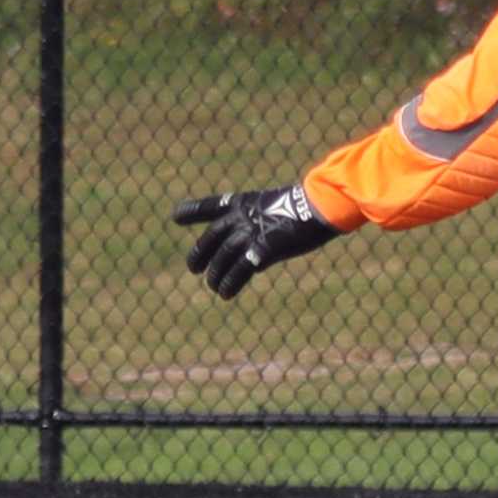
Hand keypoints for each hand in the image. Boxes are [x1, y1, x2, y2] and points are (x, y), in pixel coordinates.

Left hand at [174, 185, 338, 299]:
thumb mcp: (280, 208)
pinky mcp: (261, 250)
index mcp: (245, 203)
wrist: (321, 203)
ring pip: (222, 258)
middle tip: (193, 268)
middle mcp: (242, 217)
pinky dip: (230, 283)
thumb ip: (264, 226)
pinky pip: (239, 271)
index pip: (212, 206)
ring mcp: (249, 233)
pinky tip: (224, 293)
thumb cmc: (311, 204)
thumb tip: (258, 253)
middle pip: (211, 238)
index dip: (192, 211)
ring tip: (213, 287)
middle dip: (200, 253)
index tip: (176, 217)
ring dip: (216, 275)